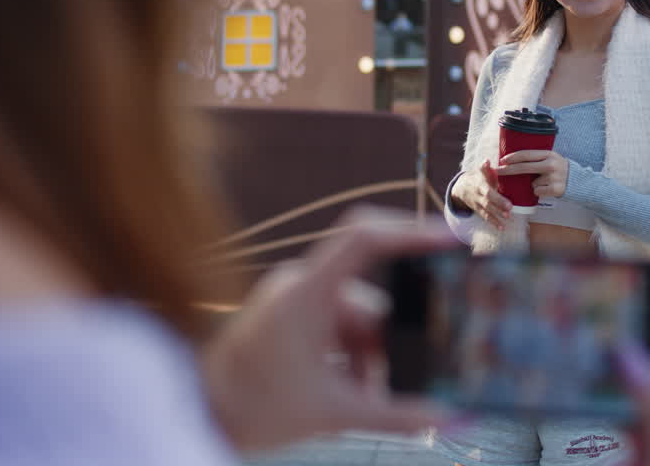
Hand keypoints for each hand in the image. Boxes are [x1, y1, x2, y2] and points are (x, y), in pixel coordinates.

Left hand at [202, 207, 457, 452]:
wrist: (197, 417)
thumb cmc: (254, 409)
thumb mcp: (335, 414)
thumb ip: (398, 417)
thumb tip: (452, 419)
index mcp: (307, 293)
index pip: (364, 238)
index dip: (410, 230)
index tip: (451, 238)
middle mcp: (300, 285)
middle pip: (370, 298)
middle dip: (385, 344)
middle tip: (388, 379)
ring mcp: (292, 299)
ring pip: (355, 319)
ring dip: (366, 358)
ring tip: (359, 400)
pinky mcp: (288, 315)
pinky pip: (336, 327)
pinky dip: (348, 357)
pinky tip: (346, 392)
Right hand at [450, 159, 512, 229]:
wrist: (460, 187)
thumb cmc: (476, 177)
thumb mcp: (478, 171)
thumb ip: (484, 167)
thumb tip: (487, 161)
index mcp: (479, 185)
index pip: (488, 193)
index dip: (498, 199)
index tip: (509, 204)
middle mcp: (477, 196)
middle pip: (487, 203)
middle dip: (498, 208)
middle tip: (510, 212)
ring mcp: (476, 204)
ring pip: (486, 211)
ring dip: (496, 217)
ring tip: (508, 219)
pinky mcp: (477, 210)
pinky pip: (484, 217)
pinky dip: (493, 223)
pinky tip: (502, 228)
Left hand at [497, 149, 568, 198]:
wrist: (577, 180)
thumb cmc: (559, 169)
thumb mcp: (550, 158)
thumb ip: (536, 158)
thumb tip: (512, 161)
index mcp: (548, 154)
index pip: (526, 154)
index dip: (512, 157)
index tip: (502, 160)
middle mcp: (551, 164)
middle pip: (524, 167)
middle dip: (508, 170)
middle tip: (498, 171)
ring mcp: (554, 177)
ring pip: (531, 183)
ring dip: (533, 184)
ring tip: (545, 182)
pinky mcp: (556, 189)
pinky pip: (537, 191)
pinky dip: (540, 192)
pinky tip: (548, 188)